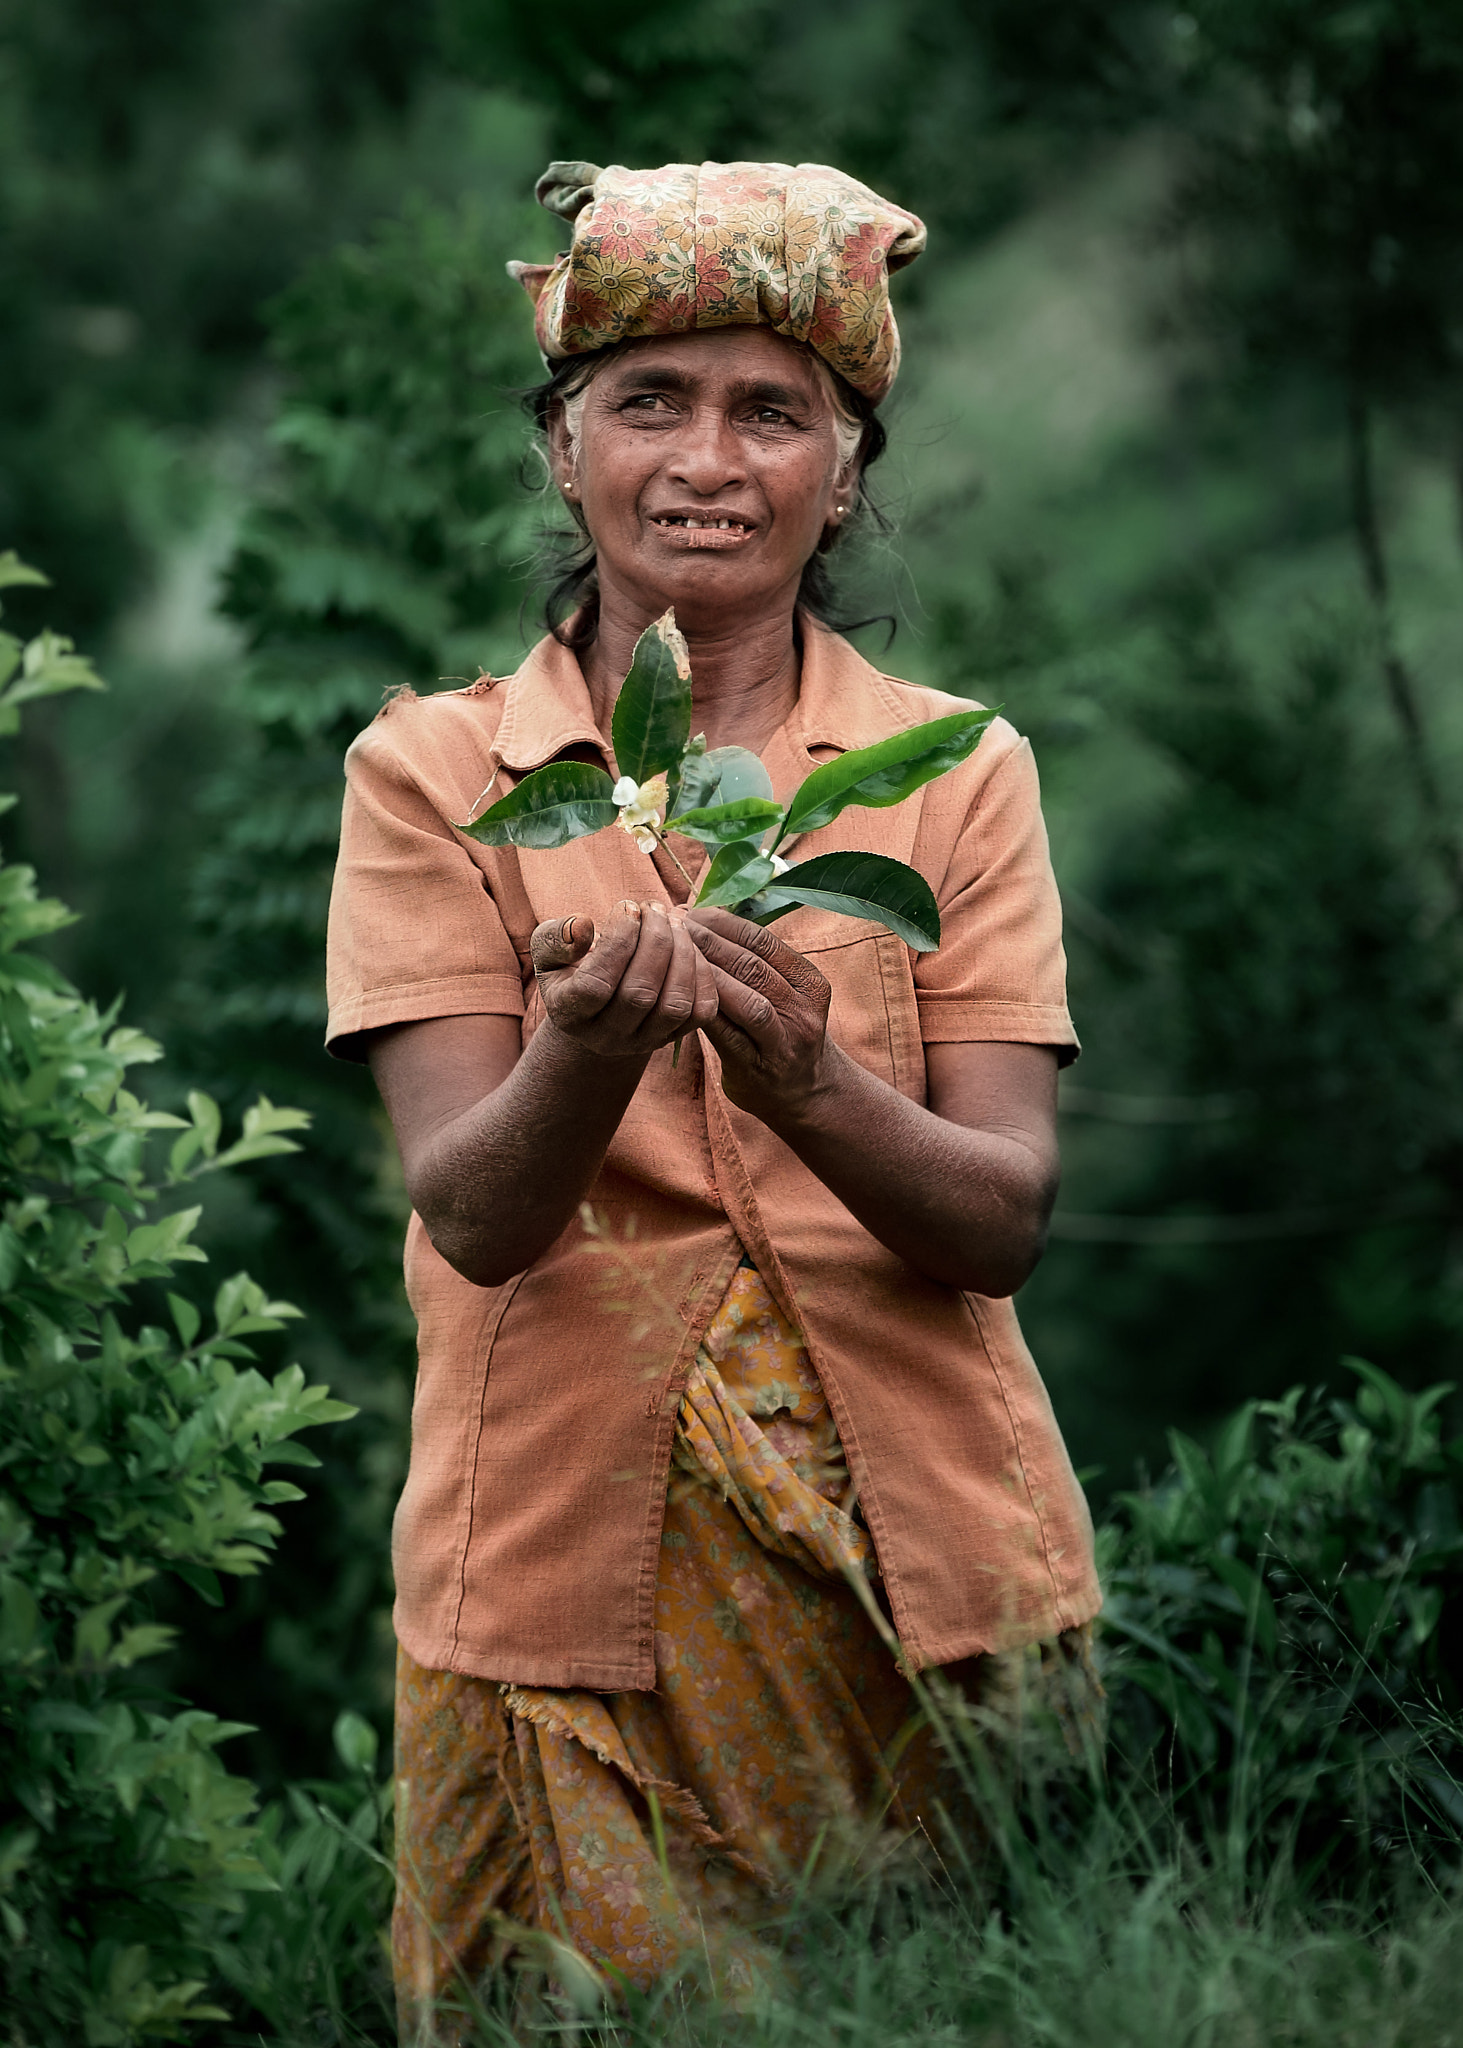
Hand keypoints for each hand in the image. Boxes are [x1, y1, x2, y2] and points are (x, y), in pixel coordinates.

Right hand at [530, 900, 716, 1058]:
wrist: (597, 1009)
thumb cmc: (571, 969)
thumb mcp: (548, 952)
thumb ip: (555, 937)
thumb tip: (583, 925)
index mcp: (570, 1014)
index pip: (596, 985)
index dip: (617, 941)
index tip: (626, 906)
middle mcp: (608, 1037)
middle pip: (639, 994)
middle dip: (655, 940)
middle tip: (654, 907)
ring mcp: (645, 1041)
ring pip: (675, 1004)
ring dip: (682, 953)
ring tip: (673, 920)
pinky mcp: (676, 1036)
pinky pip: (701, 1010)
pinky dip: (702, 972)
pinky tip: (687, 945)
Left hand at [686, 906, 833, 1122]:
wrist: (805, 1092)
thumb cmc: (782, 1032)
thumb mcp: (786, 993)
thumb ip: (755, 962)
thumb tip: (704, 918)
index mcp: (809, 983)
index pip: (764, 941)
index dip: (724, 923)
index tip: (692, 912)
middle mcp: (803, 1010)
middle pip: (753, 966)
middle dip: (709, 942)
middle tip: (674, 927)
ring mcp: (784, 1042)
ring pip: (747, 1000)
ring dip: (708, 974)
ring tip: (675, 956)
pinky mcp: (759, 1068)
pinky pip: (729, 1035)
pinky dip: (705, 1011)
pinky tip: (679, 995)